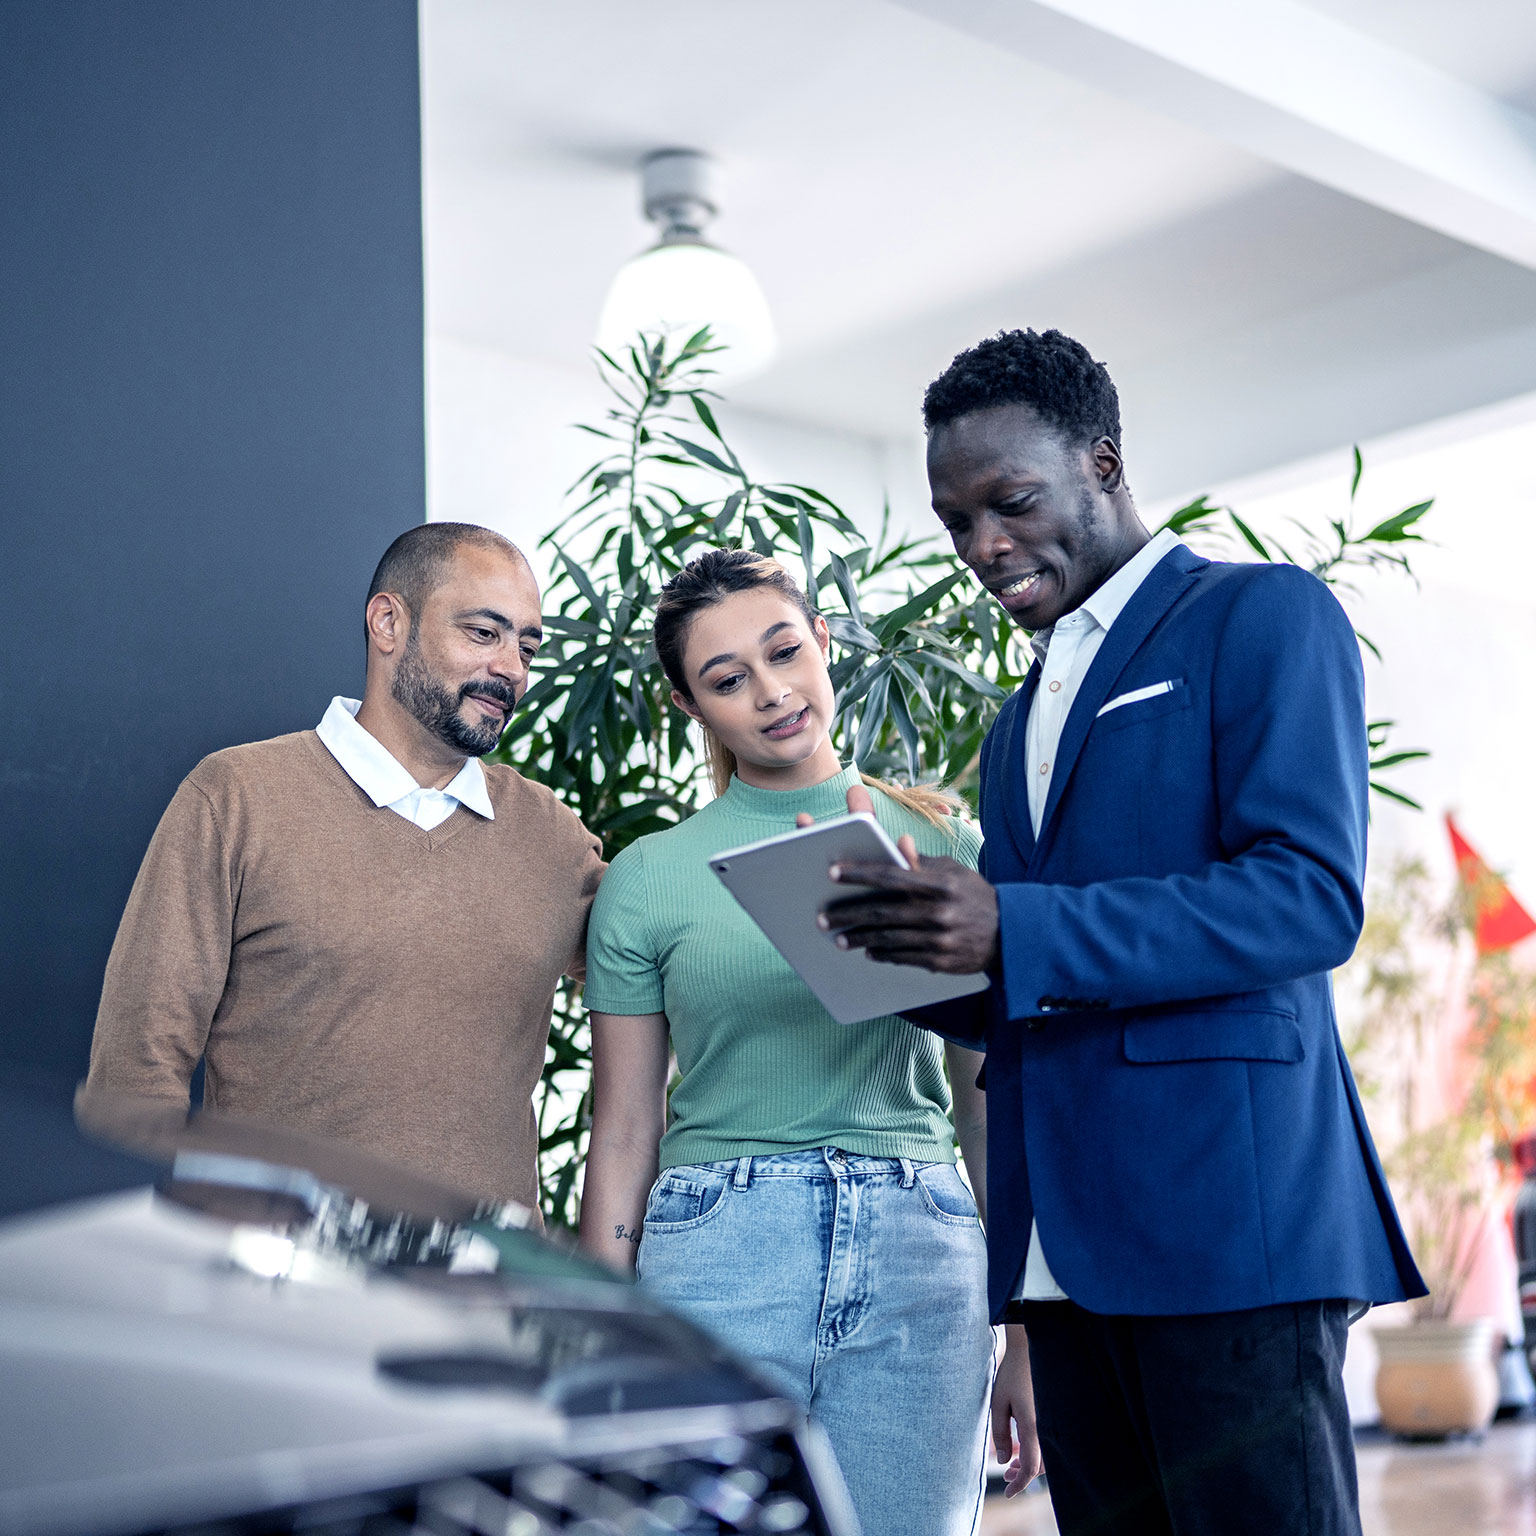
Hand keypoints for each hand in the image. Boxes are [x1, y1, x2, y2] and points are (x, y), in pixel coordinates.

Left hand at [806, 784, 998, 973]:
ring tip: (838, 938)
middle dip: (848, 914)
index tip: (832, 873)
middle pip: (881, 912)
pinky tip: (867, 951)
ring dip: (859, 938)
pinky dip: (882, 954)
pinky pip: (903, 957)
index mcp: (939, 884)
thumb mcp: (953, 872)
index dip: (859, 874)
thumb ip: (921, 862)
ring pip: (887, 938)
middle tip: (823, 918)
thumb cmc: (975, 896)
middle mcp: (938, 912)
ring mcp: (939, 939)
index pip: (890, 875)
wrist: (1012, 934)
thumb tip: (897, 844)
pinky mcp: (940, 962)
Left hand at [993, 1324, 1043, 1497]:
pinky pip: (1051, 1442)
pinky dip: (1038, 1450)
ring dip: (1031, 1463)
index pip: (1031, 1469)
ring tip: (1012, 1462)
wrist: (1033, 1347)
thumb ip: (1000, 1434)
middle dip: (1023, 1475)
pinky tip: (1023, 1445)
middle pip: (1042, 1467)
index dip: (1019, 1485)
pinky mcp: (1056, 1416)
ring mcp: (1055, 1422)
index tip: (1007, 1493)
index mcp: (1034, 1426)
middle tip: (1007, 1476)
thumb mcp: (998, 1402)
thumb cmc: (1012, 1373)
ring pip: (1049, 1456)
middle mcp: (1049, 1427)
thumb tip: (1004, 1462)